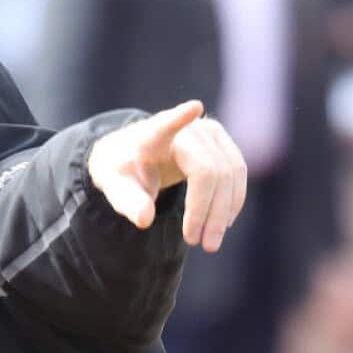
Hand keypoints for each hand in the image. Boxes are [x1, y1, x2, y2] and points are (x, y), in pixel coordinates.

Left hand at [87, 100, 246, 251]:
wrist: (135, 155)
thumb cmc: (123, 170)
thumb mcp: (114, 187)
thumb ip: (127, 201)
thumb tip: (145, 219)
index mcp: (151, 136)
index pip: (164, 125)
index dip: (178, 118)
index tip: (192, 107)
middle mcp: (185, 129)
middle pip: (209, 170)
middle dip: (207, 211)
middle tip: (200, 244)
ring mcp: (209, 132)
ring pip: (230, 173)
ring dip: (224, 212)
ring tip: (209, 242)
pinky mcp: (223, 142)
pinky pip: (238, 172)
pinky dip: (232, 201)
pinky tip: (222, 223)